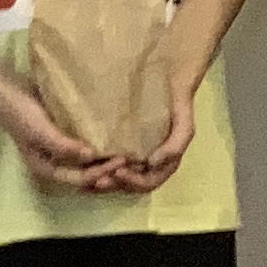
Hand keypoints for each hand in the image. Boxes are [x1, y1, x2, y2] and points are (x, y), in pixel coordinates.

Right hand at [0, 76, 117, 192]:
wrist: (4, 89)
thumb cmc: (20, 112)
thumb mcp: (40, 131)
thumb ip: (63, 146)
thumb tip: (91, 157)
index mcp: (46, 170)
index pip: (82, 179)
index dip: (103, 172)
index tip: (123, 159)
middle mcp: (54, 166)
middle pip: (86, 179)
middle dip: (108, 175)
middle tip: (133, 164)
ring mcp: (58, 153)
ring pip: (87, 167)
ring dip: (106, 164)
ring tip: (128, 155)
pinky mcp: (62, 139)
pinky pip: (85, 150)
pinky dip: (99, 149)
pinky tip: (115, 141)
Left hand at [96, 79, 197, 195]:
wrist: (169, 81)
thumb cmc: (176, 104)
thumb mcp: (184, 125)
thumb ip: (175, 146)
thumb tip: (152, 164)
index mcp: (163, 165)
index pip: (147, 182)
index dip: (132, 181)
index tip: (118, 171)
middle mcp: (147, 165)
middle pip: (129, 185)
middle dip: (113, 184)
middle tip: (96, 180)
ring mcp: (133, 157)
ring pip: (117, 178)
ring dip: (102, 181)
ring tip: (86, 178)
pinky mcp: (120, 146)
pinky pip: (108, 163)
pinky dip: (96, 169)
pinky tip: (83, 164)